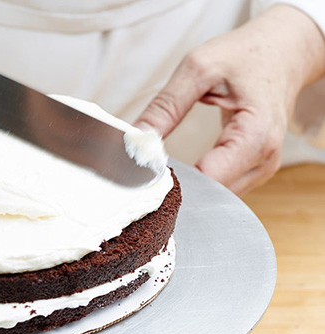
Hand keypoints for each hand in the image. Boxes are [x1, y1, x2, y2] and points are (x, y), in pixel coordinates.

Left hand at [136, 5, 324, 194]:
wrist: (284, 50)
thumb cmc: (246, 55)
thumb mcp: (198, 69)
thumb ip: (166, 106)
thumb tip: (136, 140)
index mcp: (256, 134)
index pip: (208, 179)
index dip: (172, 179)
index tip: (143, 170)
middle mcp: (265, 159)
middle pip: (211, 194)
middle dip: (176, 186)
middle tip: (143, 171)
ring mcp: (263, 168)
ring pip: (215, 197)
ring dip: (186, 188)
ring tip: (159, 168)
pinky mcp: (254, 170)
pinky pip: (222, 188)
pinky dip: (197, 182)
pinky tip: (178, 170)